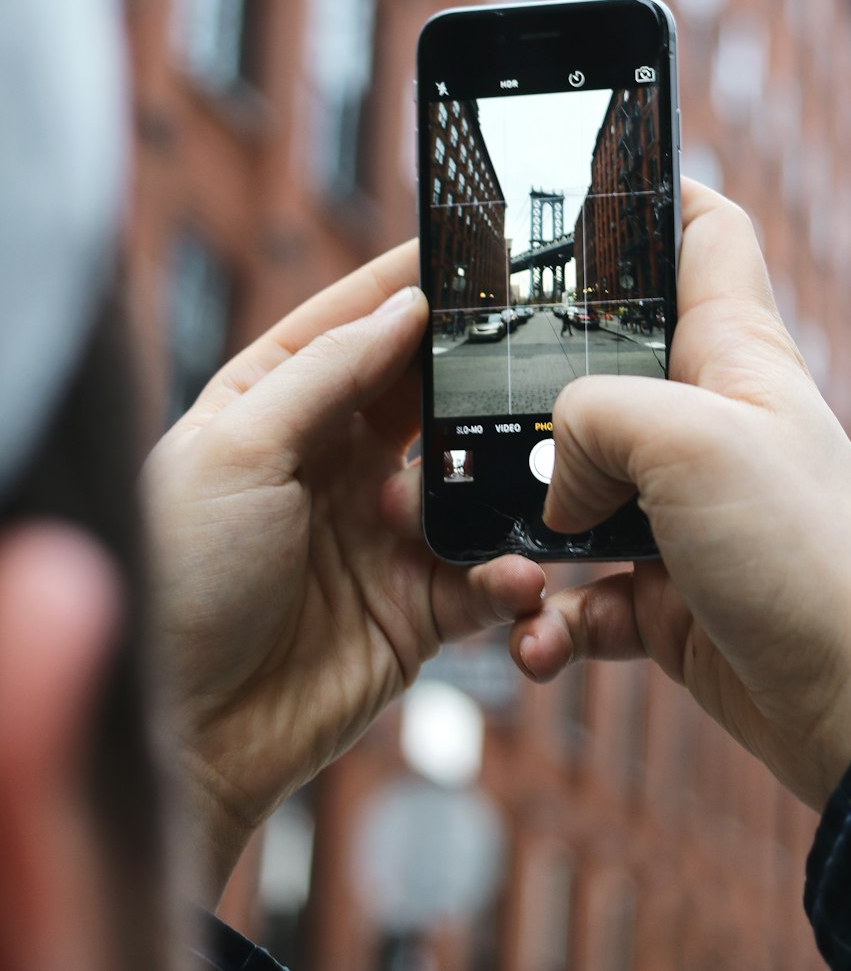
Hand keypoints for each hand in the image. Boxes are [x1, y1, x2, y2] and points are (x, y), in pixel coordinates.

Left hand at [142, 243, 544, 901]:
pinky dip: (510, 572)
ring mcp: (377, 532)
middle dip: (471, 371)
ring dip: (494, 476)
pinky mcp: (414, 606)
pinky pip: (483, 574)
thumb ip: (326, 373)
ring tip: (522, 472)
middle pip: (418, 393)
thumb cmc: (180, 581)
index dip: (404, 285)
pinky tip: (516, 573)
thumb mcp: (237, 450)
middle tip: (534, 342)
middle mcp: (329, 461)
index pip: (348, 325)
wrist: (183, 738)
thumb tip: (404, 308)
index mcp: (270, 408)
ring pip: (465, 477)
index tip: (468, 248)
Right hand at [505, 182, 850, 810]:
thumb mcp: (689, 441)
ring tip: (499, 556)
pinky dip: (553, 618)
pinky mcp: (664, 586)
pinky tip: (543, 640)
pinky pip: (582, 592)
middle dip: (533, 384)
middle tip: (467, 395)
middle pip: (605, 362)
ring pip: (574, 487)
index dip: (652, 195)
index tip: (578, 188)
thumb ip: (591, 420)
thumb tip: (555, 480)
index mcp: (730, 351)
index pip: (704, 233)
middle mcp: (704, 418)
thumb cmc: (801, 550)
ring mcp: (681, 505)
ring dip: (525, 524)